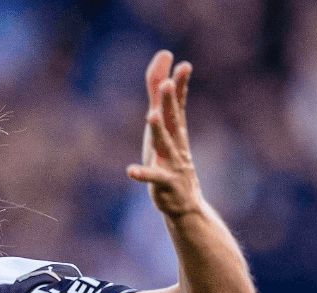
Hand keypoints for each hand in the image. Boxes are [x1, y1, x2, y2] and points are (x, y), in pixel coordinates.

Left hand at [127, 50, 202, 217]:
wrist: (185, 203)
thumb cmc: (170, 161)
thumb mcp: (163, 130)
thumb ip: (159, 100)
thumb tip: (164, 71)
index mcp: (176, 131)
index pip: (179, 104)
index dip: (180, 86)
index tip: (184, 65)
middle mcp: (177, 144)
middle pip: (173, 120)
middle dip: (170, 102)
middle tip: (167, 83)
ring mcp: (172, 164)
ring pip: (165, 145)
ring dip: (159, 131)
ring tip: (150, 116)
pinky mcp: (164, 184)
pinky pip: (153, 177)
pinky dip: (142, 173)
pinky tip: (130, 170)